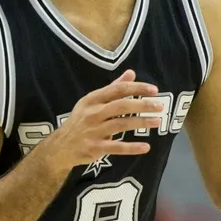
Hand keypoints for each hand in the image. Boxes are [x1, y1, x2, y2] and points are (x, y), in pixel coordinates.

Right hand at [47, 70, 163, 168]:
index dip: (137, 88)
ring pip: (121, 124)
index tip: (154, 90)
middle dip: (142, 105)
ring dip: (141, 122)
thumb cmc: (81, 121)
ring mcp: (94, 131)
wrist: (61, 146)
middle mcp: (93, 113)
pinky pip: (116, 147)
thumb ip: (113, 88)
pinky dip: (132, 148)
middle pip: (121, 106)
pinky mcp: (95, 148)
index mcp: (93, 99)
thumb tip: (131, 73)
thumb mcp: (92, 102)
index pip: (117, 90)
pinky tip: (146, 147)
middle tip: (160, 106)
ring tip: (157, 122)